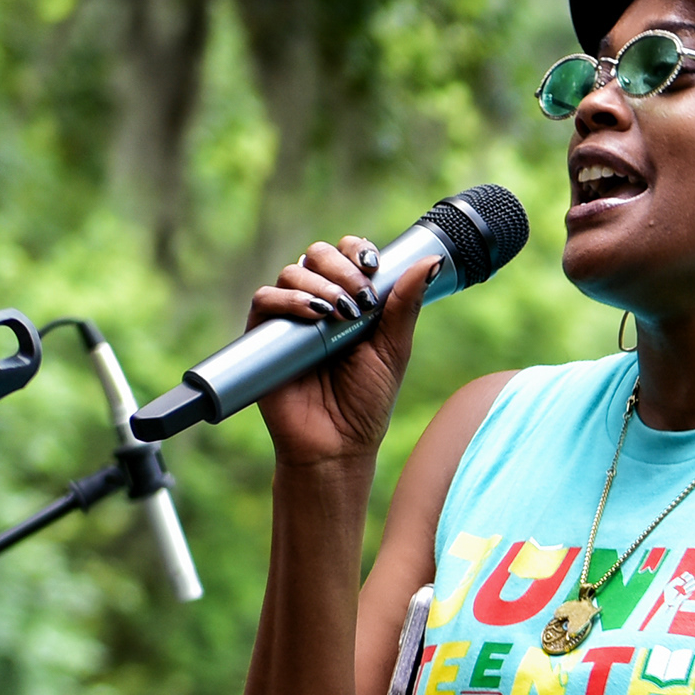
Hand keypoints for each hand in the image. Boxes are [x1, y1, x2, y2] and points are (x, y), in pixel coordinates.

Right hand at [250, 234, 437, 467]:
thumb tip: (430, 262)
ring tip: (341, 315)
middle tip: (361, 300)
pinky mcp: (263, 337)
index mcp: (349, 301)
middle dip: (341, 267)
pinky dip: (288, 299)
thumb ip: (405, 305)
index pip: (347, 254)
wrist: (337, 444)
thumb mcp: (393, 350)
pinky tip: (313, 315)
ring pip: (292, 271)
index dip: (357, 250)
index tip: (373, 268)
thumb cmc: (365, 402)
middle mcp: (317, 303)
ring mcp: (289, 319)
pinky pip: (265, 300)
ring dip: (319, 284)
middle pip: (318, 254)